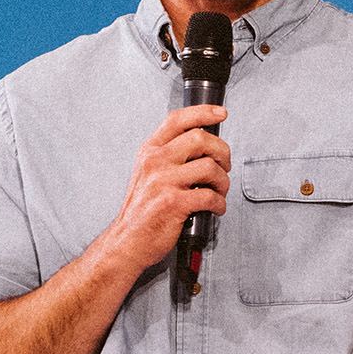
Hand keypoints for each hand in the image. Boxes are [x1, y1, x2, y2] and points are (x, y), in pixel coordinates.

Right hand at [102, 105, 231, 274]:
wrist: (126, 241)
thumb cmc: (141, 210)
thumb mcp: (147, 173)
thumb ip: (169, 155)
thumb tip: (202, 143)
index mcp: (149, 151)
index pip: (177, 119)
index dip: (203, 112)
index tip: (221, 113)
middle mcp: (155, 162)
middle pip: (201, 138)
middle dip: (223, 151)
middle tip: (225, 165)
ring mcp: (163, 182)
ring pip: (211, 167)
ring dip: (224, 181)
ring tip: (219, 191)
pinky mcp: (173, 204)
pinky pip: (210, 196)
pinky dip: (220, 203)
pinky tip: (215, 207)